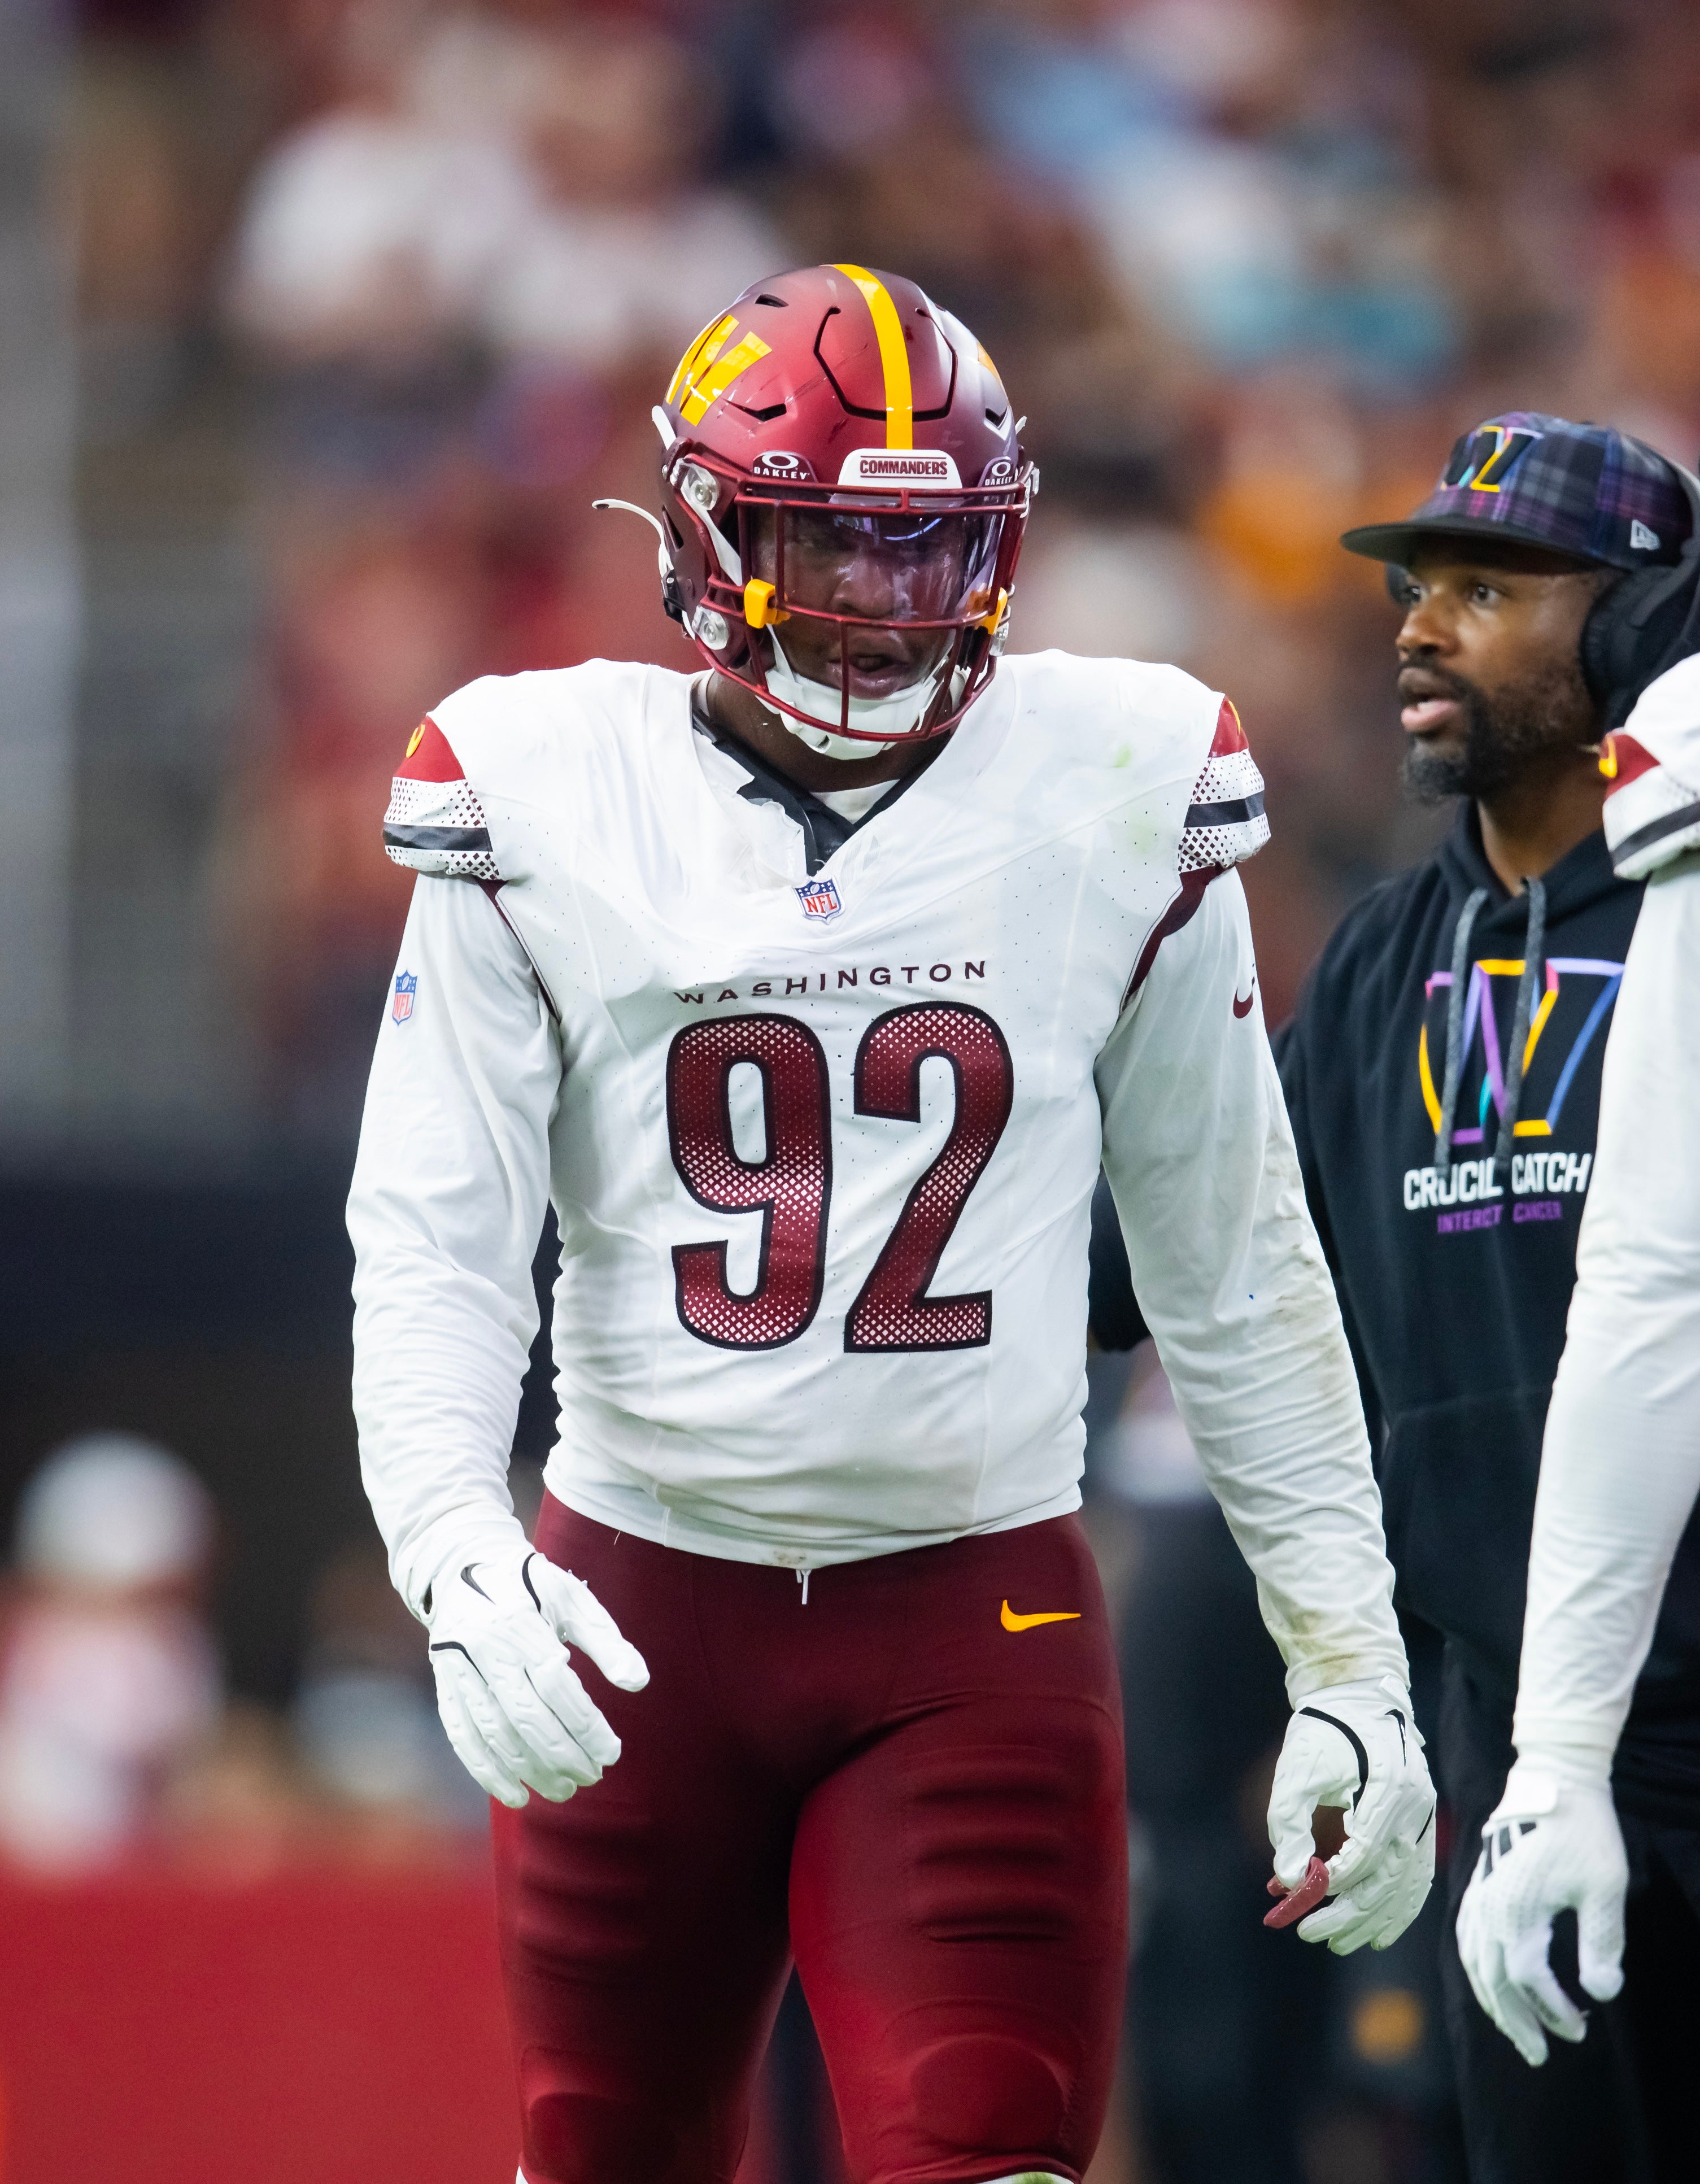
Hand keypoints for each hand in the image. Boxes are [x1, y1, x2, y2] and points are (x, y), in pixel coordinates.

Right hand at [425, 1540, 648, 1807]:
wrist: (460, 1566)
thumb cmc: (528, 1584)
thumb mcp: (571, 1597)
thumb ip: (606, 1639)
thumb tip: (638, 1683)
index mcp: (519, 1622)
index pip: (556, 1684)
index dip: (585, 1723)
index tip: (612, 1751)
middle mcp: (484, 1648)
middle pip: (525, 1716)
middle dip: (562, 1754)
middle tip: (593, 1776)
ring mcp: (458, 1669)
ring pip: (494, 1733)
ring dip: (530, 1770)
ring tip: (564, 1789)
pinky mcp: (444, 1685)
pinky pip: (462, 1736)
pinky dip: (487, 1771)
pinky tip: (515, 1794)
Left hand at [1266, 1673, 1435, 1951]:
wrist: (1357, 1698)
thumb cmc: (1323, 1731)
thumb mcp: (1297, 1768)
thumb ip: (1289, 1821)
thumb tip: (1288, 1879)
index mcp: (1389, 1788)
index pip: (1367, 1851)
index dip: (1335, 1880)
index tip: (1301, 1897)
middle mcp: (1417, 1807)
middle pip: (1389, 1877)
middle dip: (1350, 1913)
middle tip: (1310, 1934)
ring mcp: (1426, 1817)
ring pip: (1407, 1885)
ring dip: (1374, 1920)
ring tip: (1338, 1942)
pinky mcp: (1424, 1824)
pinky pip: (1418, 1876)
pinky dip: (1400, 1908)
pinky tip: (1380, 1932)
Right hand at [1455, 1761, 1626, 2065]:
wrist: (1554, 1778)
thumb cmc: (1583, 1832)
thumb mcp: (1605, 1889)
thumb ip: (1602, 1942)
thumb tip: (1601, 1994)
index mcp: (1515, 1910)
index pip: (1527, 1978)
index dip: (1552, 2009)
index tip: (1580, 2028)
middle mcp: (1487, 1906)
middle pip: (1492, 1977)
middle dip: (1515, 2020)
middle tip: (1541, 2054)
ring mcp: (1478, 1892)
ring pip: (1473, 1959)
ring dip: (1492, 1997)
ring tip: (1514, 2025)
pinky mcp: (1478, 1881)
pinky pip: (1466, 1935)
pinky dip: (1477, 1965)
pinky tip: (1489, 1975)